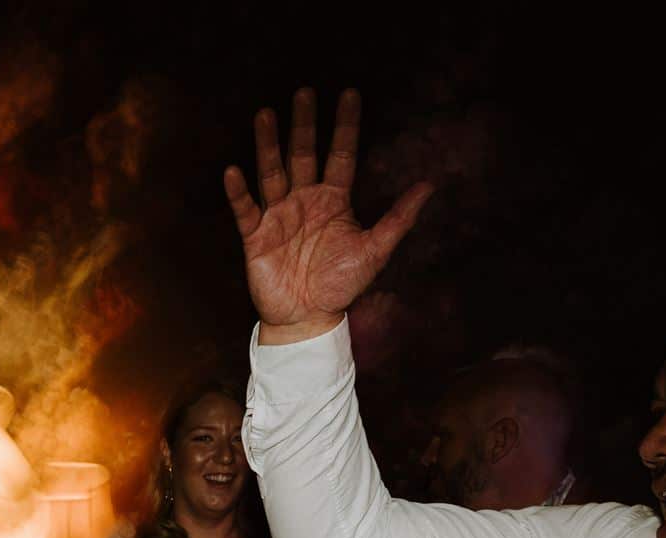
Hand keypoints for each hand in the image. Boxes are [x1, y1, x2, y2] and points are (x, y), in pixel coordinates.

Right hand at [222, 89, 432, 341]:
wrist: (308, 318)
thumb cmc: (341, 285)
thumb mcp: (375, 250)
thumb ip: (399, 218)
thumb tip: (431, 184)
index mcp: (334, 200)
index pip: (341, 154)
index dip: (345, 126)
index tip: (349, 94)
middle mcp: (304, 200)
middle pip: (303, 154)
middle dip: (304, 124)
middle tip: (304, 92)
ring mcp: (278, 215)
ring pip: (272, 172)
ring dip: (268, 144)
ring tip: (265, 114)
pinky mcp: (256, 236)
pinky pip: (246, 209)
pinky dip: (239, 192)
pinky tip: (235, 170)